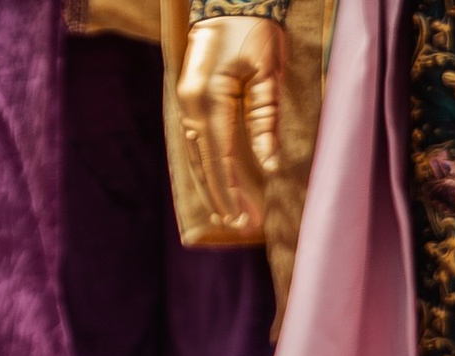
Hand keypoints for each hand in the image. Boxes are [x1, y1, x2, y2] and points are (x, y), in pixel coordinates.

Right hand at [177, 15, 285, 242]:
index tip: (244, 218)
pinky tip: (211, 182)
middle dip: (220, 196)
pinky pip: (192, 141)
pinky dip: (202, 165)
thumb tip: (270, 166)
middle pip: (203, 163)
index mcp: (208, 100)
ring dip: (209, 185)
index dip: (232, 192)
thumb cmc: (254, 30)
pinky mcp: (187, 99)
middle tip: (237, 225)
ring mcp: (184, 102)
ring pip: (194, 155)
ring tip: (223, 212)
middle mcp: (190, 105)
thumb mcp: (267, 74)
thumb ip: (266, 121)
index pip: (220, 159)